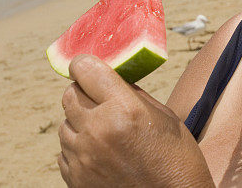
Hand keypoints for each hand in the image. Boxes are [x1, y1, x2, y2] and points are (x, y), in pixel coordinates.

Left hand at [58, 55, 213, 187]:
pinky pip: (64, 153)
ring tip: (103, 132)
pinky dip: (78, 149)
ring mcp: (85, 158)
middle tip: (97, 98)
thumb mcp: (163, 117)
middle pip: (70, 95)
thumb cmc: (177, 159)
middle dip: (82, 92)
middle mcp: (99, 131)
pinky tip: (100, 154)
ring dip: (79, 123)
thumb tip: (108, 77)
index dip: (84, 64)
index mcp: (124, 110)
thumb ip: (131, 94)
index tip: (86, 65)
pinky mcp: (77, 180)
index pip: (86, 70)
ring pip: (64, 125)